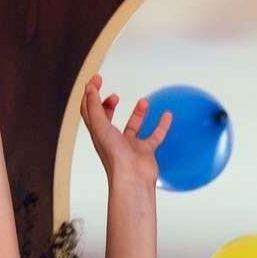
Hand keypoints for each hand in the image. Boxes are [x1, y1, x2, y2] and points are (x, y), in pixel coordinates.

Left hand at [80, 74, 172, 188]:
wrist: (133, 179)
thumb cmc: (115, 157)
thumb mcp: (100, 126)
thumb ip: (94, 106)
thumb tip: (89, 88)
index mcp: (99, 133)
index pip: (89, 111)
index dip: (90, 94)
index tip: (96, 79)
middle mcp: (112, 139)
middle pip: (107, 120)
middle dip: (108, 105)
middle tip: (114, 95)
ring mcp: (130, 146)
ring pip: (133, 127)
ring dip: (137, 113)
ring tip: (144, 102)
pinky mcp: (145, 152)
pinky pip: (155, 136)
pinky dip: (161, 125)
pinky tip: (167, 115)